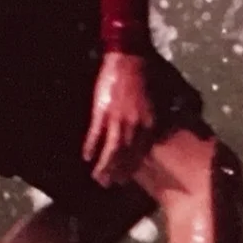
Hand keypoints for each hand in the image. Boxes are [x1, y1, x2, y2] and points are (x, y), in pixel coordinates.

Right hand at [81, 51, 156, 185]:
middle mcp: (134, 126)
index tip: (125, 179)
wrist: (129, 58)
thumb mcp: (156, 102)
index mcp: (149, 124)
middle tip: (109, 184)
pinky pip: (95, 134)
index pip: (140, 153)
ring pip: (111, 150)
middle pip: (125, 156)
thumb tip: (151, 137)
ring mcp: (117, 120)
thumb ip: (151, 122)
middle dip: (117, 172)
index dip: (132, 168)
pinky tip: (86, 157)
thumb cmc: (144, 77)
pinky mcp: (102, 112)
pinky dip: (91, 146)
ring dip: (104, 165)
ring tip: (97, 177)